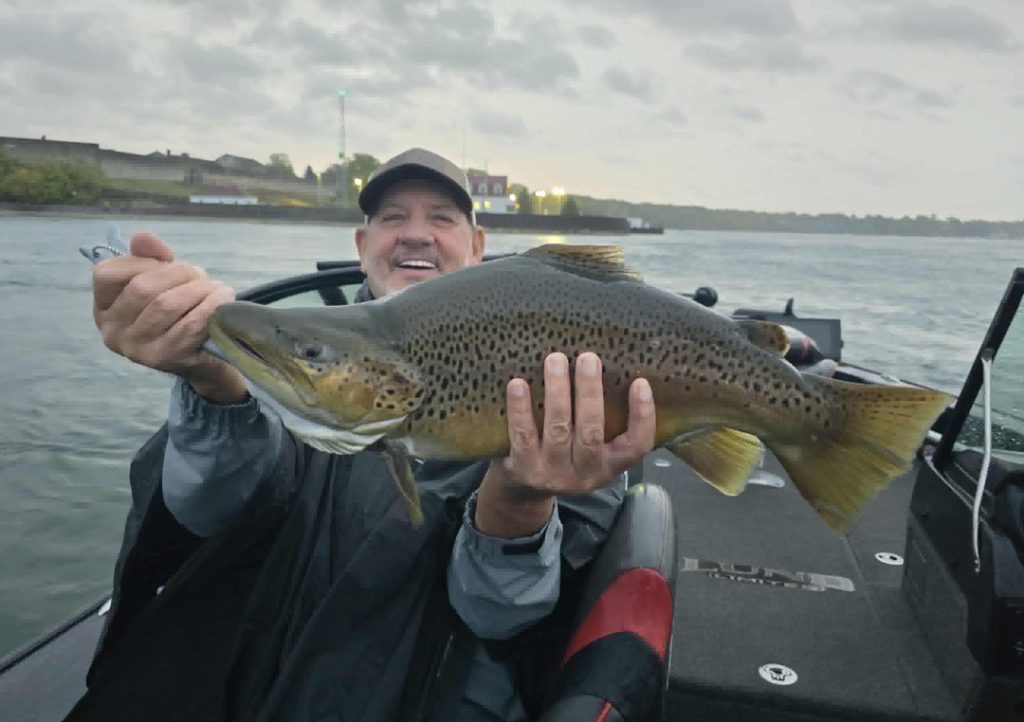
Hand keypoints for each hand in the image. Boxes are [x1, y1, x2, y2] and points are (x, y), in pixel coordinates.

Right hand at [92, 232, 246, 403]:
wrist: (204, 358)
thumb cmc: (179, 313)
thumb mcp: (163, 281)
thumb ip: (150, 256)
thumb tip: (143, 237)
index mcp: (104, 308)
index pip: (107, 274)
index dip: (142, 261)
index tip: (168, 262)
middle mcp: (112, 331)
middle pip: (142, 287)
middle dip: (179, 274)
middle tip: (200, 275)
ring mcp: (136, 349)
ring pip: (167, 304)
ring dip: (198, 289)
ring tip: (215, 288)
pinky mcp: (165, 359)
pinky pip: (190, 325)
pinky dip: (211, 306)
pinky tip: (223, 298)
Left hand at [475, 352, 655, 537]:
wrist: (523, 491)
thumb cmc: (565, 455)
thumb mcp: (591, 449)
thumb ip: (603, 419)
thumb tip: (608, 367)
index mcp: (609, 465)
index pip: (637, 445)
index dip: (643, 415)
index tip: (640, 383)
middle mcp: (584, 474)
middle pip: (591, 433)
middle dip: (590, 392)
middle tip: (588, 358)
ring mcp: (553, 474)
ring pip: (558, 429)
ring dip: (557, 392)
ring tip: (555, 360)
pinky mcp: (524, 469)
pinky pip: (523, 435)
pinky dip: (520, 409)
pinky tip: (518, 384)